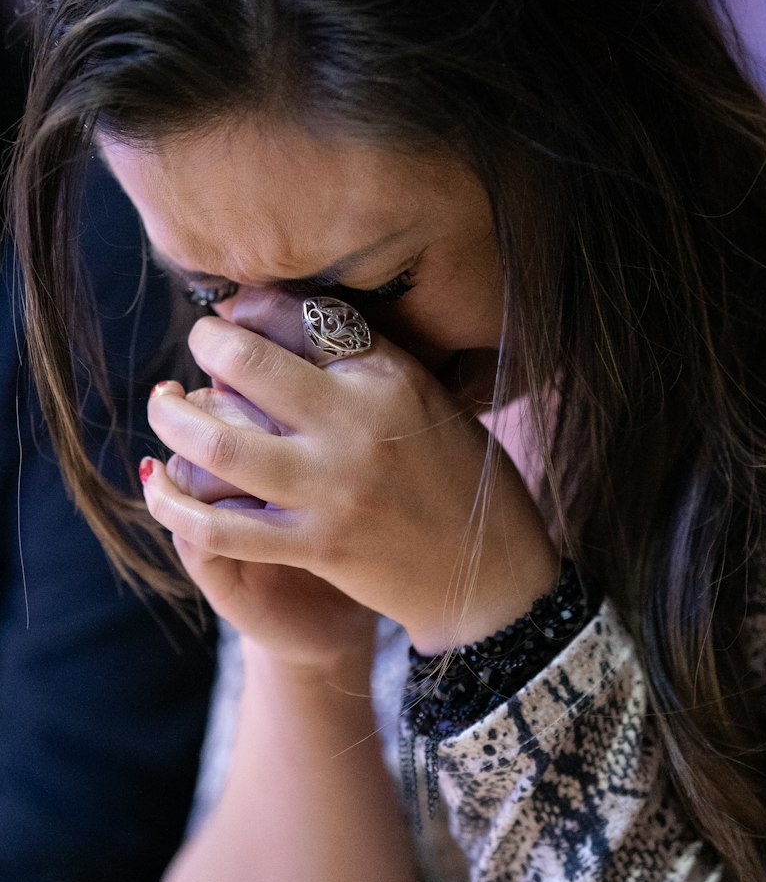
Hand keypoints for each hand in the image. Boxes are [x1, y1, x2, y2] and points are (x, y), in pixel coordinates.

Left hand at [143, 313, 558, 652]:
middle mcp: (358, 424)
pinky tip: (160, 485)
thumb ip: (367, 364)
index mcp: (391, 378)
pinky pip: (219, 525)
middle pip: (246, 364)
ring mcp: (332, 488)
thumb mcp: (429, 401)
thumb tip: (291, 322)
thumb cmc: (460, 480)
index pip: (300, 318)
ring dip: (174, 418)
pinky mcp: (314, 545)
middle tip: (200, 346)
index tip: (236, 312)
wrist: (489, 574)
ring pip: (218, 443)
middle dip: (205, 345)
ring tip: (166, 406)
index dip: (251, 307)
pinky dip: (175, 503)